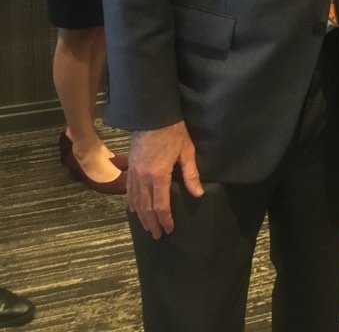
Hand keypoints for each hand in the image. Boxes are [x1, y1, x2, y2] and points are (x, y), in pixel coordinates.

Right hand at [127, 120, 202, 238]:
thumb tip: (198, 194)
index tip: (169, 230)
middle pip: (146, 207)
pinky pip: (129, 190)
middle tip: (157, 236)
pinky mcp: (130, 166)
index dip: (165, 219)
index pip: (161, 205)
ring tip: (147, 227)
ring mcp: (134, 173)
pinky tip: (134, 209)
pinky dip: (131, 202)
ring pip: (135, 201)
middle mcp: (143, 178)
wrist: (152, 114)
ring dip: (141, 216)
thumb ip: (191, 174)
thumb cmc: (173, 131)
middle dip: (152, 223)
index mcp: (158, 176)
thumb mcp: (186, 151)